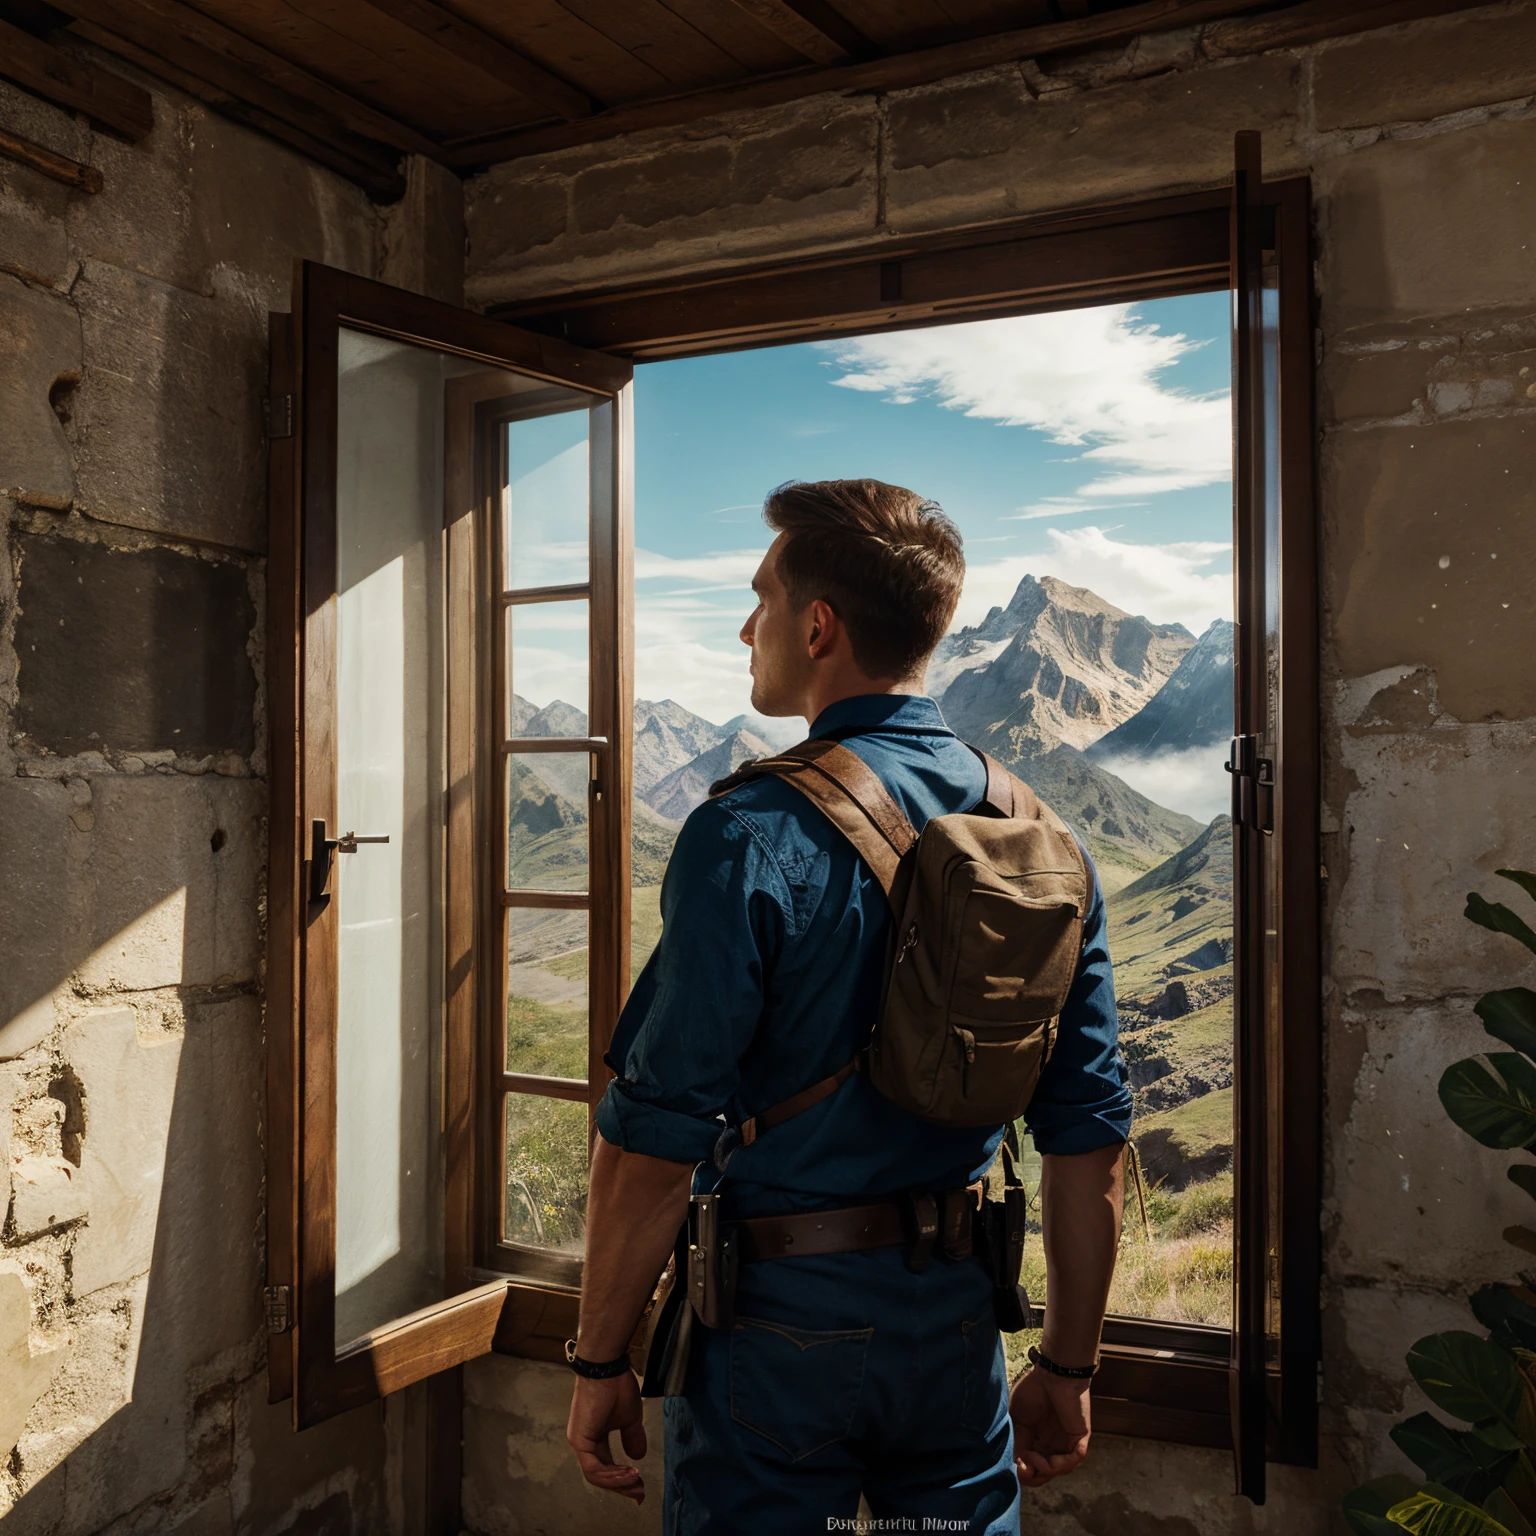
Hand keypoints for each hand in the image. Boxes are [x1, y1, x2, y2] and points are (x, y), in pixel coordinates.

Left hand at [566, 1370, 647, 1503]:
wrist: (607, 1368)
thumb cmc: (617, 1387)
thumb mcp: (630, 1418)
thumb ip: (632, 1438)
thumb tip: (637, 1457)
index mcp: (593, 1438)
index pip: (606, 1467)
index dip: (622, 1480)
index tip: (640, 1486)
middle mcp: (583, 1443)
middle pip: (600, 1476)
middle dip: (621, 1487)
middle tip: (639, 1493)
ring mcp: (579, 1442)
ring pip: (596, 1475)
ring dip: (618, 1482)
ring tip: (636, 1481)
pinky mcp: (579, 1440)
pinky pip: (594, 1468)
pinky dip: (612, 1474)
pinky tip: (629, 1473)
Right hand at [1009, 1364, 1091, 1487]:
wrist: (1053, 1373)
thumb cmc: (1033, 1391)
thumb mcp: (1017, 1420)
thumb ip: (1018, 1444)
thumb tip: (1019, 1467)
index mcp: (1037, 1438)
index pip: (1030, 1463)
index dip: (1022, 1470)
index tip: (1015, 1464)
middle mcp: (1052, 1443)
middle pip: (1044, 1472)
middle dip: (1033, 1476)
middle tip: (1023, 1467)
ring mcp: (1067, 1442)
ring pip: (1058, 1469)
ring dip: (1044, 1470)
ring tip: (1033, 1457)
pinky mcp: (1079, 1439)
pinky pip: (1073, 1461)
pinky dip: (1060, 1466)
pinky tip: (1049, 1460)